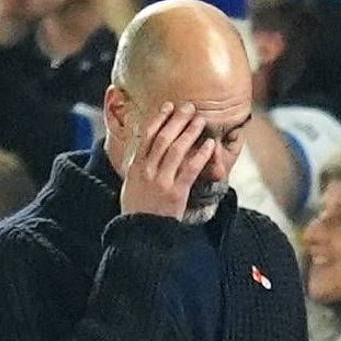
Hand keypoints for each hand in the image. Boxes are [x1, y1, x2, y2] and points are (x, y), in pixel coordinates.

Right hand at [120, 101, 214, 218]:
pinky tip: (210, 145)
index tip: (168, 106)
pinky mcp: (176, 193)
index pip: (147, 135)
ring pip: (177, 150)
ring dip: (190, 132)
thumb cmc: (137, 211)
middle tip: (189, 107)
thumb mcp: (130, 186)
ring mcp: (162, 182)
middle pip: (164, 138)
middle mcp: (147, 171)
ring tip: (201, 121)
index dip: (159, 118)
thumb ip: (136, 167)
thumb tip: (142, 151)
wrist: (140, 235)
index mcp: (135, 167)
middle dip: (177, 120)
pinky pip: (190, 169)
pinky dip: (201, 155)